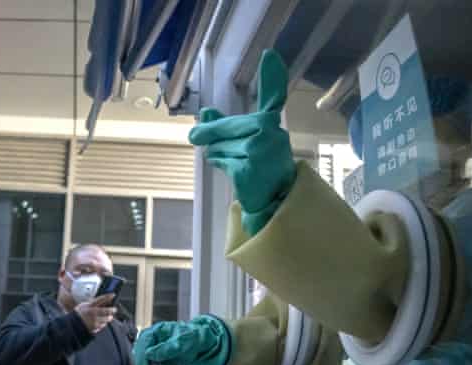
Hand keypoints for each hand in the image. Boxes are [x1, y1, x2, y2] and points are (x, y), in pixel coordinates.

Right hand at [75, 294, 116, 333]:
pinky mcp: (95, 328)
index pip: (100, 299)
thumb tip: (103, 300)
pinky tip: (99, 322)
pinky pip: (102, 326)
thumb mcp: (84, 306)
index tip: (113, 295)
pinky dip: (102, 324)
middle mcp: (93, 314)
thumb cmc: (79, 314)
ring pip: (106, 319)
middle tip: (114, 309)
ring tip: (106, 317)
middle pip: (107, 311)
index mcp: (89, 306)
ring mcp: (94, 322)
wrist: (73, 325)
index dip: (108, 296)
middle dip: (112, 310)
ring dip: (107, 318)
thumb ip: (92, 303)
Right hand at [132, 315, 233, 364]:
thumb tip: (149, 354)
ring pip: (151, 363)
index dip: (141, 357)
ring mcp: (159, 350)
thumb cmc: (196, 338)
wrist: (208, 346)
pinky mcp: (164, 360)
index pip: (144, 342)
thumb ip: (166, 348)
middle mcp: (156, 340)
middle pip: (143, 353)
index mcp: (159, 330)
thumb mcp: (182, 342)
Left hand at [188, 49, 295, 234]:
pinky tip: (236, 172)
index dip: (271, 76)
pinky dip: (221, 165)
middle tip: (198, 137)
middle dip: (211, 135)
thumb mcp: (244, 142)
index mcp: (271, 124)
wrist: (273, 200)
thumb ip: (225, 127)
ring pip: (219, 145)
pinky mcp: (250, 167)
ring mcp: (262, 150)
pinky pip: (220, 160)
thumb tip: (205, 113)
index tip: (268, 56)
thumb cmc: (258, 168)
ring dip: (218, 155)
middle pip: (226, 127)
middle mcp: (271, 133)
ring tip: (237, 164)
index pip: (273, 97)